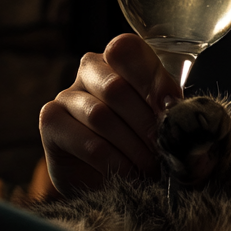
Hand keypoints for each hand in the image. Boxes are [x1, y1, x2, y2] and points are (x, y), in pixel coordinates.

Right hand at [38, 34, 182, 196]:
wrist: (114, 181)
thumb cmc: (147, 146)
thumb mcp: (168, 124)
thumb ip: (174, 111)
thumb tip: (179, 110)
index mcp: (121, 62)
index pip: (127, 49)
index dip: (151, 78)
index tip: (171, 107)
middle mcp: (90, 71)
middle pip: (115, 87)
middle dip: (146, 123)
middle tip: (163, 148)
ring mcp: (67, 95)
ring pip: (100, 115)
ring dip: (132, 146)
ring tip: (150, 166)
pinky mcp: (51, 122)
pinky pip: (85, 141)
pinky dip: (114, 162)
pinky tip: (127, 173)